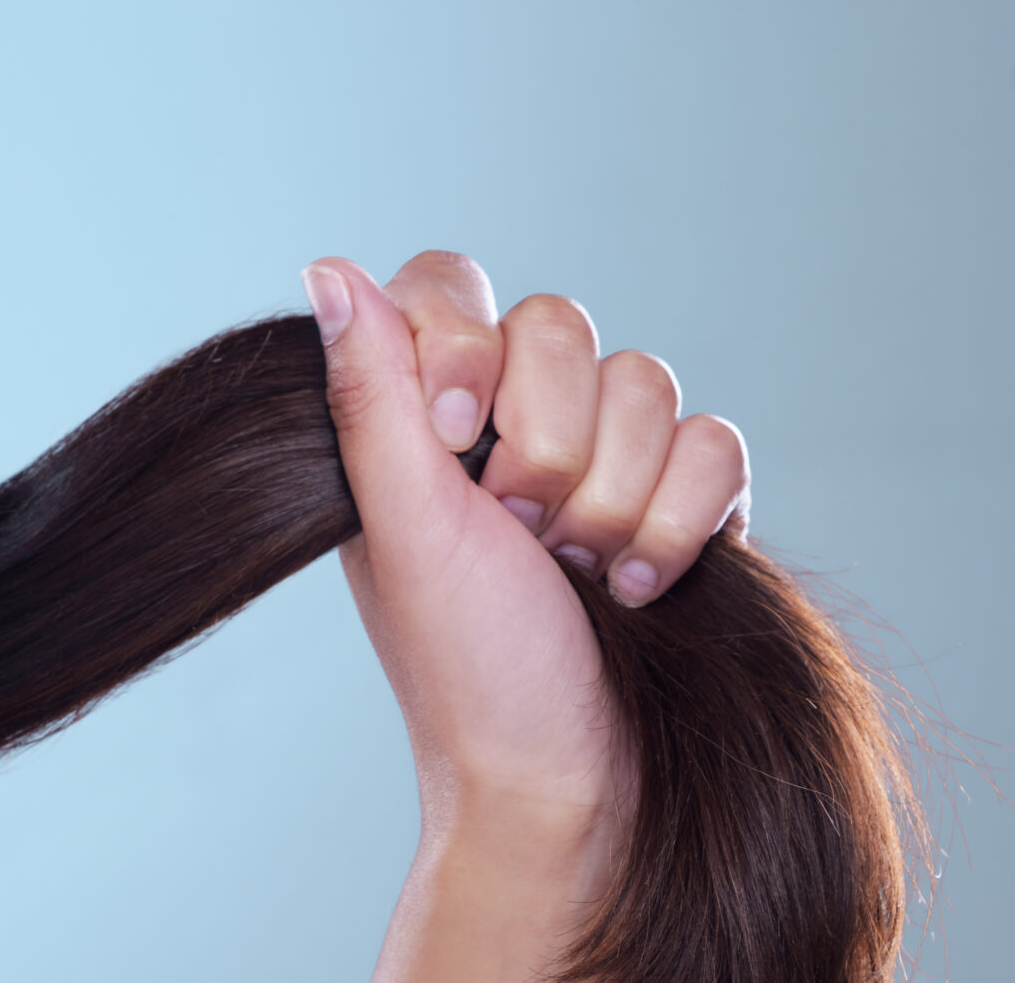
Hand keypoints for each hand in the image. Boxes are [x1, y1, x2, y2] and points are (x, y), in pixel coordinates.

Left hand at [302, 252, 750, 981]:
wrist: (567, 778)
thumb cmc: (467, 664)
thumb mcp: (402, 523)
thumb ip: (370, 392)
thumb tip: (326, 266)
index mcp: (422, 412)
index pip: (449, 282)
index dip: (461, 345)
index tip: (451, 439)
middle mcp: (509, 416)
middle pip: (558, 323)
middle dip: (544, 442)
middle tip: (516, 533)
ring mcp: (604, 452)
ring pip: (646, 377)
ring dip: (612, 493)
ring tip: (575, 572)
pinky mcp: (683, 496)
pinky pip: (717, 439)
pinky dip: (681, 517)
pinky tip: (641, 584)